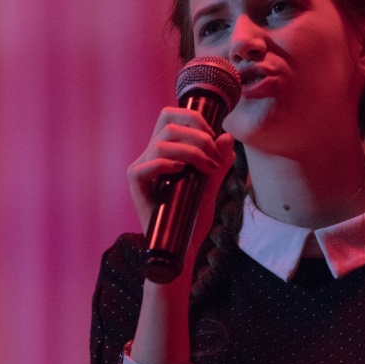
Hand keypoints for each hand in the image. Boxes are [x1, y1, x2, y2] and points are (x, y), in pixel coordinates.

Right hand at [128, 107, 235, 259]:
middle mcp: (151, 156)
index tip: (214, 137)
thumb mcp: (211, 185)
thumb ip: (218, 162)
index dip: (193, 117)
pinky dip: (167, 164)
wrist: (183, 247)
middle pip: (167, 122)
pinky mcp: (136, 186)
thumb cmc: (192, 217)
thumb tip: (228, 137)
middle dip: (197, 133)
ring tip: (206, 168)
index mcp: (165, 151)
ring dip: (191, 151)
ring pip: (162, 143)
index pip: (170, 116)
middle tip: (213, 155)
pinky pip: (147, 165)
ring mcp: (142, 170)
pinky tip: (181, 172)